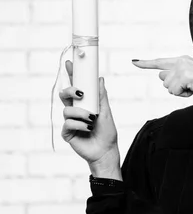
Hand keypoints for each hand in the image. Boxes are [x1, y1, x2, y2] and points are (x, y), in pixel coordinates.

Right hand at [60, 60, 120, 179]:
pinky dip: (80, 125)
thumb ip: (101, 96)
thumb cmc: (107, 132)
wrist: (106, 150)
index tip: (70, 63)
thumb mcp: (106, 111)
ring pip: (67, 110)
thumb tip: (100, 79)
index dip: (72, 75)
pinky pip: (68, 124)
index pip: (76, 87)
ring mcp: (69, 122)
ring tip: (91, 119)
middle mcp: (75, 111)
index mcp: (84, 104)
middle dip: (70, 91)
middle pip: (64, 95)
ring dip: (81, 113)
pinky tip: (88, 129)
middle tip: (80, 93)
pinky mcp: (67, 133)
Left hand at [132, 55, 192, 109]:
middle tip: (191, 86)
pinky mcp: (184, 75)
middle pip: (163, 79)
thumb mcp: (191, 79)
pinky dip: (183, 94)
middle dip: (174, 87)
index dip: (145, 63)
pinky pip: (174, 91)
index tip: (134, 62)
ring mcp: (182, 67)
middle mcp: (181, 60)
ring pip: (167, 86)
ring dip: (179, 91)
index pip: (160, 62)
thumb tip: (162, 78)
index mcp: (183, 60)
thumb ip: (177, 77)